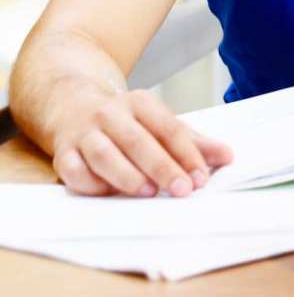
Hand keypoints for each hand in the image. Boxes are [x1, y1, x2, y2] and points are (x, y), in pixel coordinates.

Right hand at [49, 81, 232, 196]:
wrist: (73, 106)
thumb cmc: (127, 123)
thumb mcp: (161, 124)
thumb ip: (193, 142)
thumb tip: (227, 156)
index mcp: (141, 103)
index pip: (169, 128)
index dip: (187, 154)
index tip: (201, 178)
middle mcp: (111, 114)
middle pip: (139, 140)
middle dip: (163, 167)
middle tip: (183, 190)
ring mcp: (85, 133)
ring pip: (104, 154)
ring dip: (127, 174)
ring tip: (148, 192)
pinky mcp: (63, 153)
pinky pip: (74, 171)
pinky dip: (91, 184)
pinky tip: (109, 193)